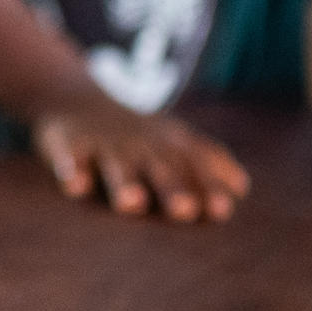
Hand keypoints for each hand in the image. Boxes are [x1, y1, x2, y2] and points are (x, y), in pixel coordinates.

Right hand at [30, 97, 248, 223]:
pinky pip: (71, 158)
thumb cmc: (136, 133)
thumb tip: (241, 187)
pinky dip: (73, 170)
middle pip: (159, 168)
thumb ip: (206, 162)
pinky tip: (75, 186)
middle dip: (172, 188)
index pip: (194, 165)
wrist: (75, 98)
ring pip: (117, 165)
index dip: (207, 186)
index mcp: (168, 144)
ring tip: (132, 203)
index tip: (221, 212)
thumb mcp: (172, 139)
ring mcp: (104, 144)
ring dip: (125, 182)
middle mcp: (140, 144)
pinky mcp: (69, 144)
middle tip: (184, 211)